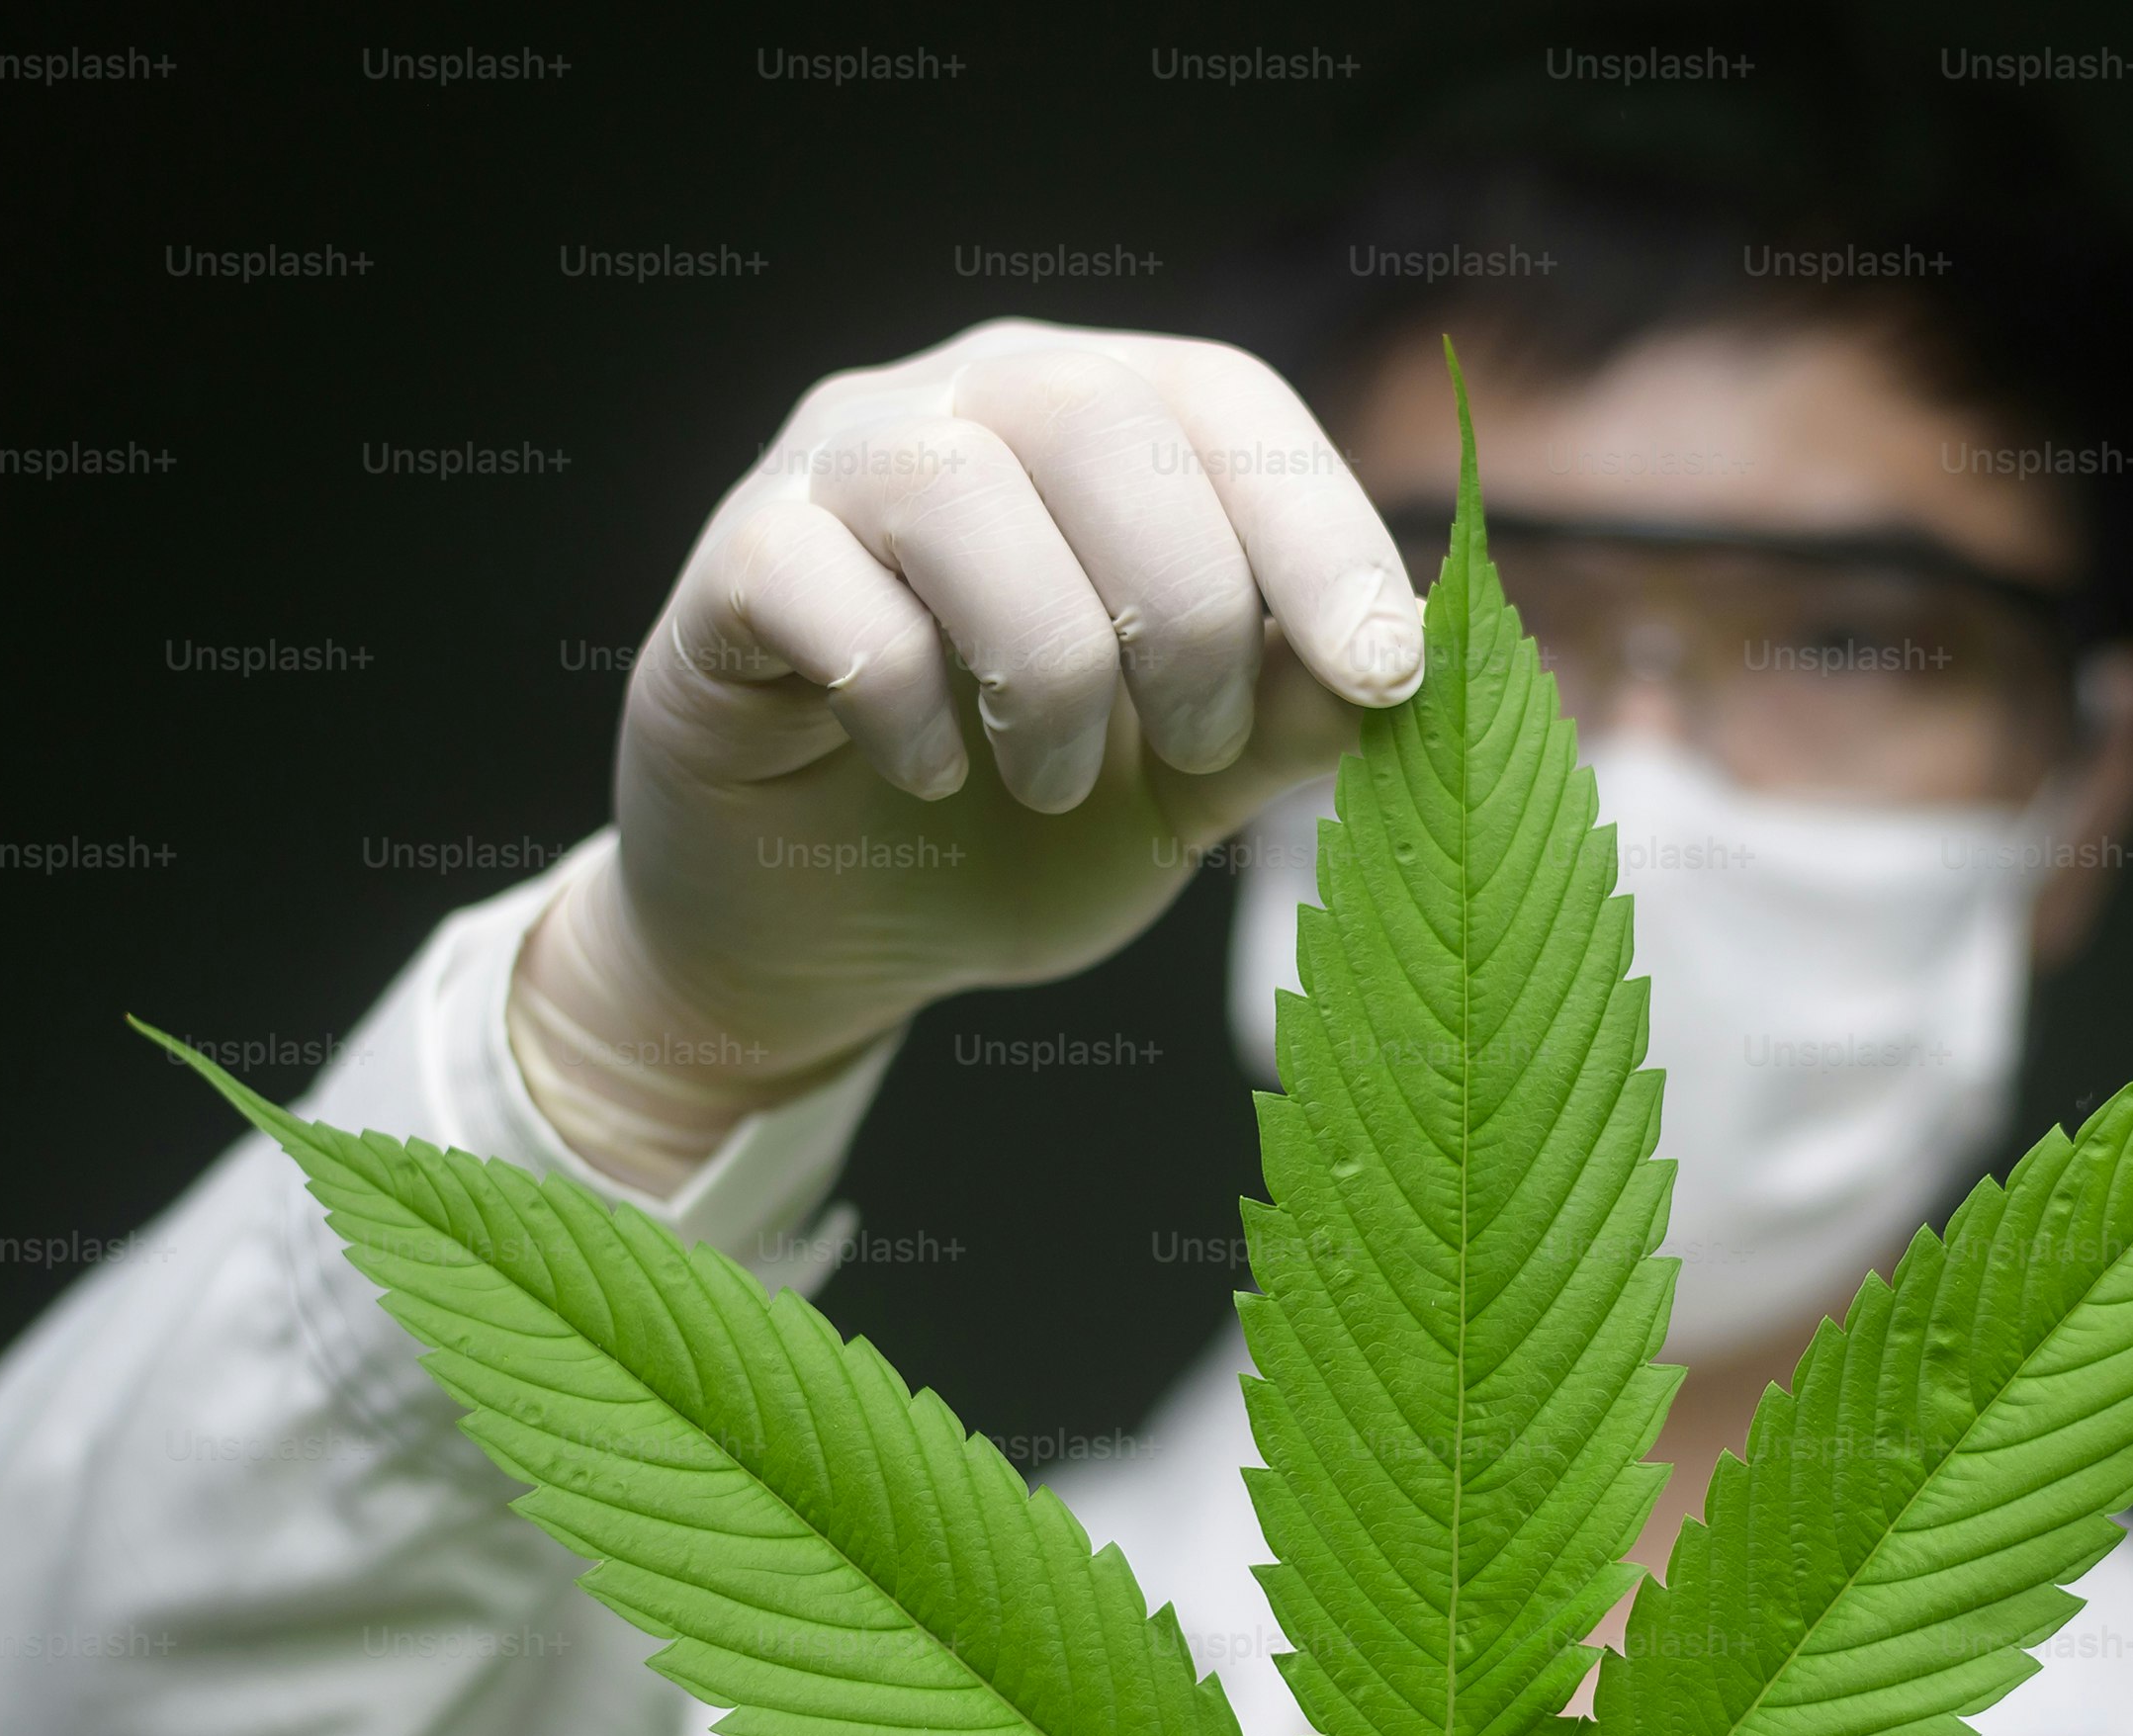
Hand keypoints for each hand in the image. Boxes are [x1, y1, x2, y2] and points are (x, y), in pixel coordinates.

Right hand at [519, 317, 1427, 1185]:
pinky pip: (817, 581)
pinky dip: (900, 699)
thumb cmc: (1015, 829)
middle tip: (1196, 751)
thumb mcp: (1185, 790)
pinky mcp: (731, 562)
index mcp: (1102, 425)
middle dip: (1186, 607)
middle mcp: (966, 403)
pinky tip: (925, 777)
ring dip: (1045, 664)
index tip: (1387, 675)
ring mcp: (832, 468)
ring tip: (1053, 785)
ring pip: (954, 487)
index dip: (1318, 529)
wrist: (822, 935)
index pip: (1226, 404)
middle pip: (1098, 418)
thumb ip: (1284, 719)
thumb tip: (1401, 661)